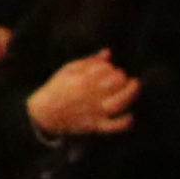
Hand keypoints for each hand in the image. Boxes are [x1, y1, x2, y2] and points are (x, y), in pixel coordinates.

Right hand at [25, 54, 139, 138]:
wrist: (45, 113)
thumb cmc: (58, 88)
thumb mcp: (68, 70)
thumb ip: (89, 61)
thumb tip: (108, 52)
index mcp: (80, 80)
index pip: (105, 69)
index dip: (110, 68)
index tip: (110, 69)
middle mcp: (88, 95)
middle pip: (115, 82)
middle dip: (122, 77)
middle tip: (121, 77)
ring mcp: (93, 111)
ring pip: (118, 103)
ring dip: (130, 93)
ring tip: (134, 86)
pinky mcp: (95, 125)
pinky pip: (113, 126)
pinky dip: (124, 122)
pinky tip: (130, 115)